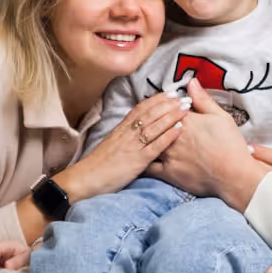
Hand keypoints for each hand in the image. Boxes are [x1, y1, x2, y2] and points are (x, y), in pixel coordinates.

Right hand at [58, 92, 188, 202]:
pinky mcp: (136, 161)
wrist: (85, 179)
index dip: (156, 100)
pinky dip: (167, 136)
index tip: (170, 93)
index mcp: (121, 129)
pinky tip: (179, 130)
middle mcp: (127, 133)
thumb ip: (125, 135)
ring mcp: (132, 146)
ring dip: (171, 116)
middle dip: (168, 104)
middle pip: (150, 114)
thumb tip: (138, 127)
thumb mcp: (112, 144)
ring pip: (154, 126)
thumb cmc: (99, 165)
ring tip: (186, 108)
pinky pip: (154, 146)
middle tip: (184, 97)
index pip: (141, 108)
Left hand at [146, 78, 268, 210]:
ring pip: (149, 142)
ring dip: (145, 137)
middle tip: (153, 119)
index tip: (167, 105)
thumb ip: (203, 99)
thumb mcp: (221, 116)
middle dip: (153, 120)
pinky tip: (140, 157)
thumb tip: (190, 81)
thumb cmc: (230, 144)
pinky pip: (149, 166)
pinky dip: (144, 160)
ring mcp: (169, 155)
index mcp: (185, 120)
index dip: (167, 105)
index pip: (168, 107)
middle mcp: (173, 136)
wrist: (234, 175)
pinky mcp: (168, 173)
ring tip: (144, 135)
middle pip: (156, 123)